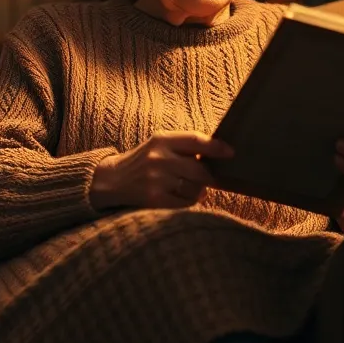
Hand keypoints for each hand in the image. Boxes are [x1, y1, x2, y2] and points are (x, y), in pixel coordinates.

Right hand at [90, 131, 233, 210]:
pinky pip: (186, 202)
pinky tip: (181, 196)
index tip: (231, 152)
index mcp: (162, 140)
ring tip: (189, 186)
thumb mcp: (159, 144)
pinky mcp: (154, 200)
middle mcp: (158, 158)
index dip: (217, 147)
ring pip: (195, 188)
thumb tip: (219, 152)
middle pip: (200, 169)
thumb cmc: (143, 161)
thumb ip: (184, 145)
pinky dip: (190, 201)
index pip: (196, 140)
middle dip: (208, 175)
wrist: (111, 180)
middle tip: (206, 176)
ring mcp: (156, 180)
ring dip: (199, 190)